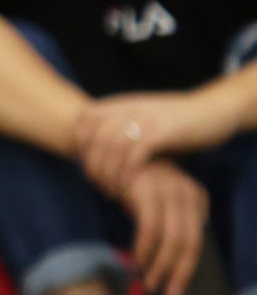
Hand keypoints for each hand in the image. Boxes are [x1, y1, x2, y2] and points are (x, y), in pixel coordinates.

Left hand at [75, 91, 221, 196]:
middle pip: (95, 136)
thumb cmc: (176, 125)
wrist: (213, 112)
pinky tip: (127, 186)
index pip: (85, 118)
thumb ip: (122, 134)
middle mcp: (131, 108)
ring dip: (108, 171)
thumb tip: (96, 156)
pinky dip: (127, 171)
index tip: (84, 164)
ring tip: (110, 190)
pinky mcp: (164, 130)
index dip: (79, 141)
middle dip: (92, 164)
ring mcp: (148, 118)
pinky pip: (136, 152)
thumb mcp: (144, 124)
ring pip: (112, 145)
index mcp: (123, 104)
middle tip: (96, 185)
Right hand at [121, 159, 209, 294]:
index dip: (186, 269)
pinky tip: (137, 262)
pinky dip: (145, 249)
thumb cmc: (127, 180)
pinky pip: (150, 228)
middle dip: (177, 273)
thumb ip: (166, 223)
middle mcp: (185, 194)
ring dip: (160, 266)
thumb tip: (166, 261)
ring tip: (150, 284)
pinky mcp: (147, 190)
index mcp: (194, 197)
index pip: (196, 241)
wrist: (103, 149)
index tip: (174, 290)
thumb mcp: (153, 201)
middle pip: (189, 243)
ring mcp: (167, 190)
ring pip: (172, 240)